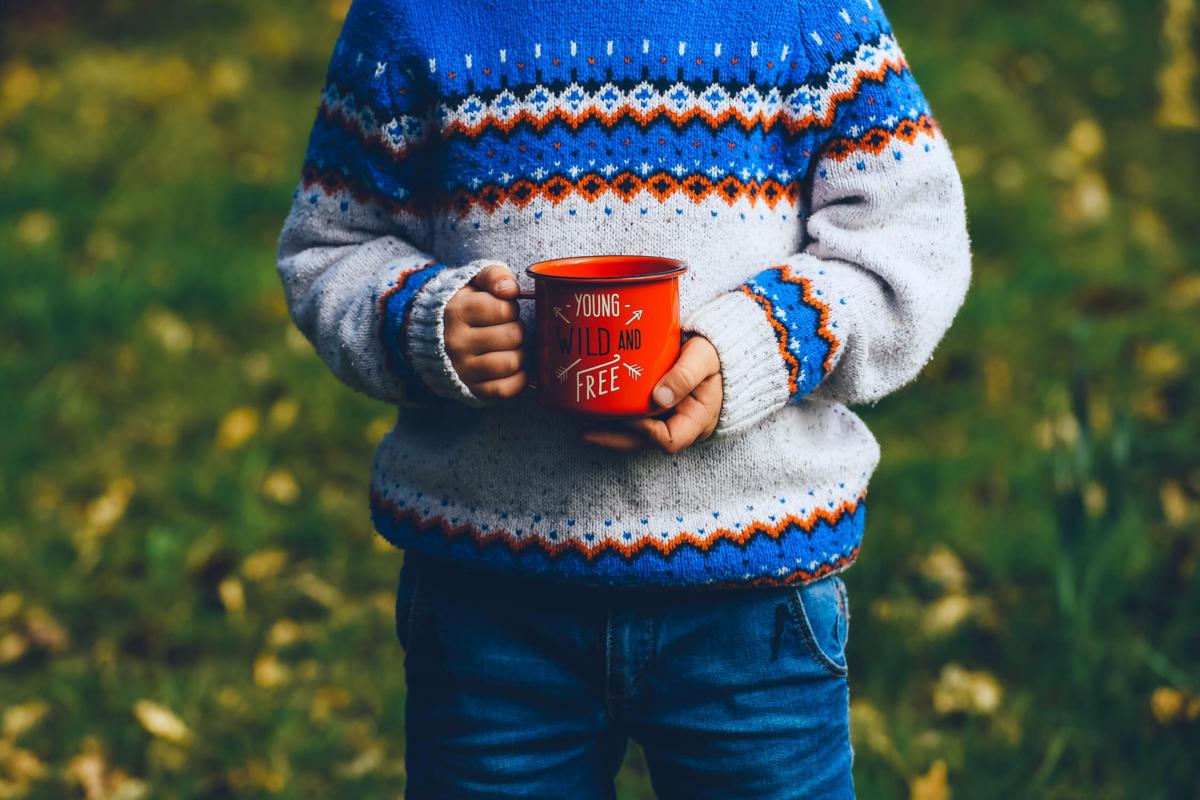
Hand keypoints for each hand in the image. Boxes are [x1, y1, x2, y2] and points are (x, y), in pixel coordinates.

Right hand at [444, 264, 526, 399]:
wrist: (435, 335)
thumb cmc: (465, 305)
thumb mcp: (474, 281)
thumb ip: (494, 275)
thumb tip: (511, 290)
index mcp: (456, 312)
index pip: (504, 309)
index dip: (510, 308)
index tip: (502, 309)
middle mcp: (455, 342)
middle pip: (512, 336)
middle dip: (516, 330)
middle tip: (506, 328)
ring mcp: (462, 369)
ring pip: (511, 362)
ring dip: (518, 353)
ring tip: (508, 347)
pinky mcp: (471, 389)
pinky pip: (505, 389)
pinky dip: (517, 379)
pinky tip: (513, 368)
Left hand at [580, 336, 722, 453]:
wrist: (717, 349)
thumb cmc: (713, 352)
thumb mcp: (705, 359)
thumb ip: (686, 375)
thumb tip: (660, 397)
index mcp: (697, 420)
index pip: (669, 440)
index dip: (646, 432)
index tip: (627, 415)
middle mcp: (679, 426)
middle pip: (644, 443)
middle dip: (614, 440)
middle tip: (585, 432)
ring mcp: (665, 420)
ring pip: (634, 435)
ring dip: (608, 432)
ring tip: (579, 423)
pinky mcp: (653, 411)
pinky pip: (631, 420)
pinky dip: (612, 418)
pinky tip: (589, 410)